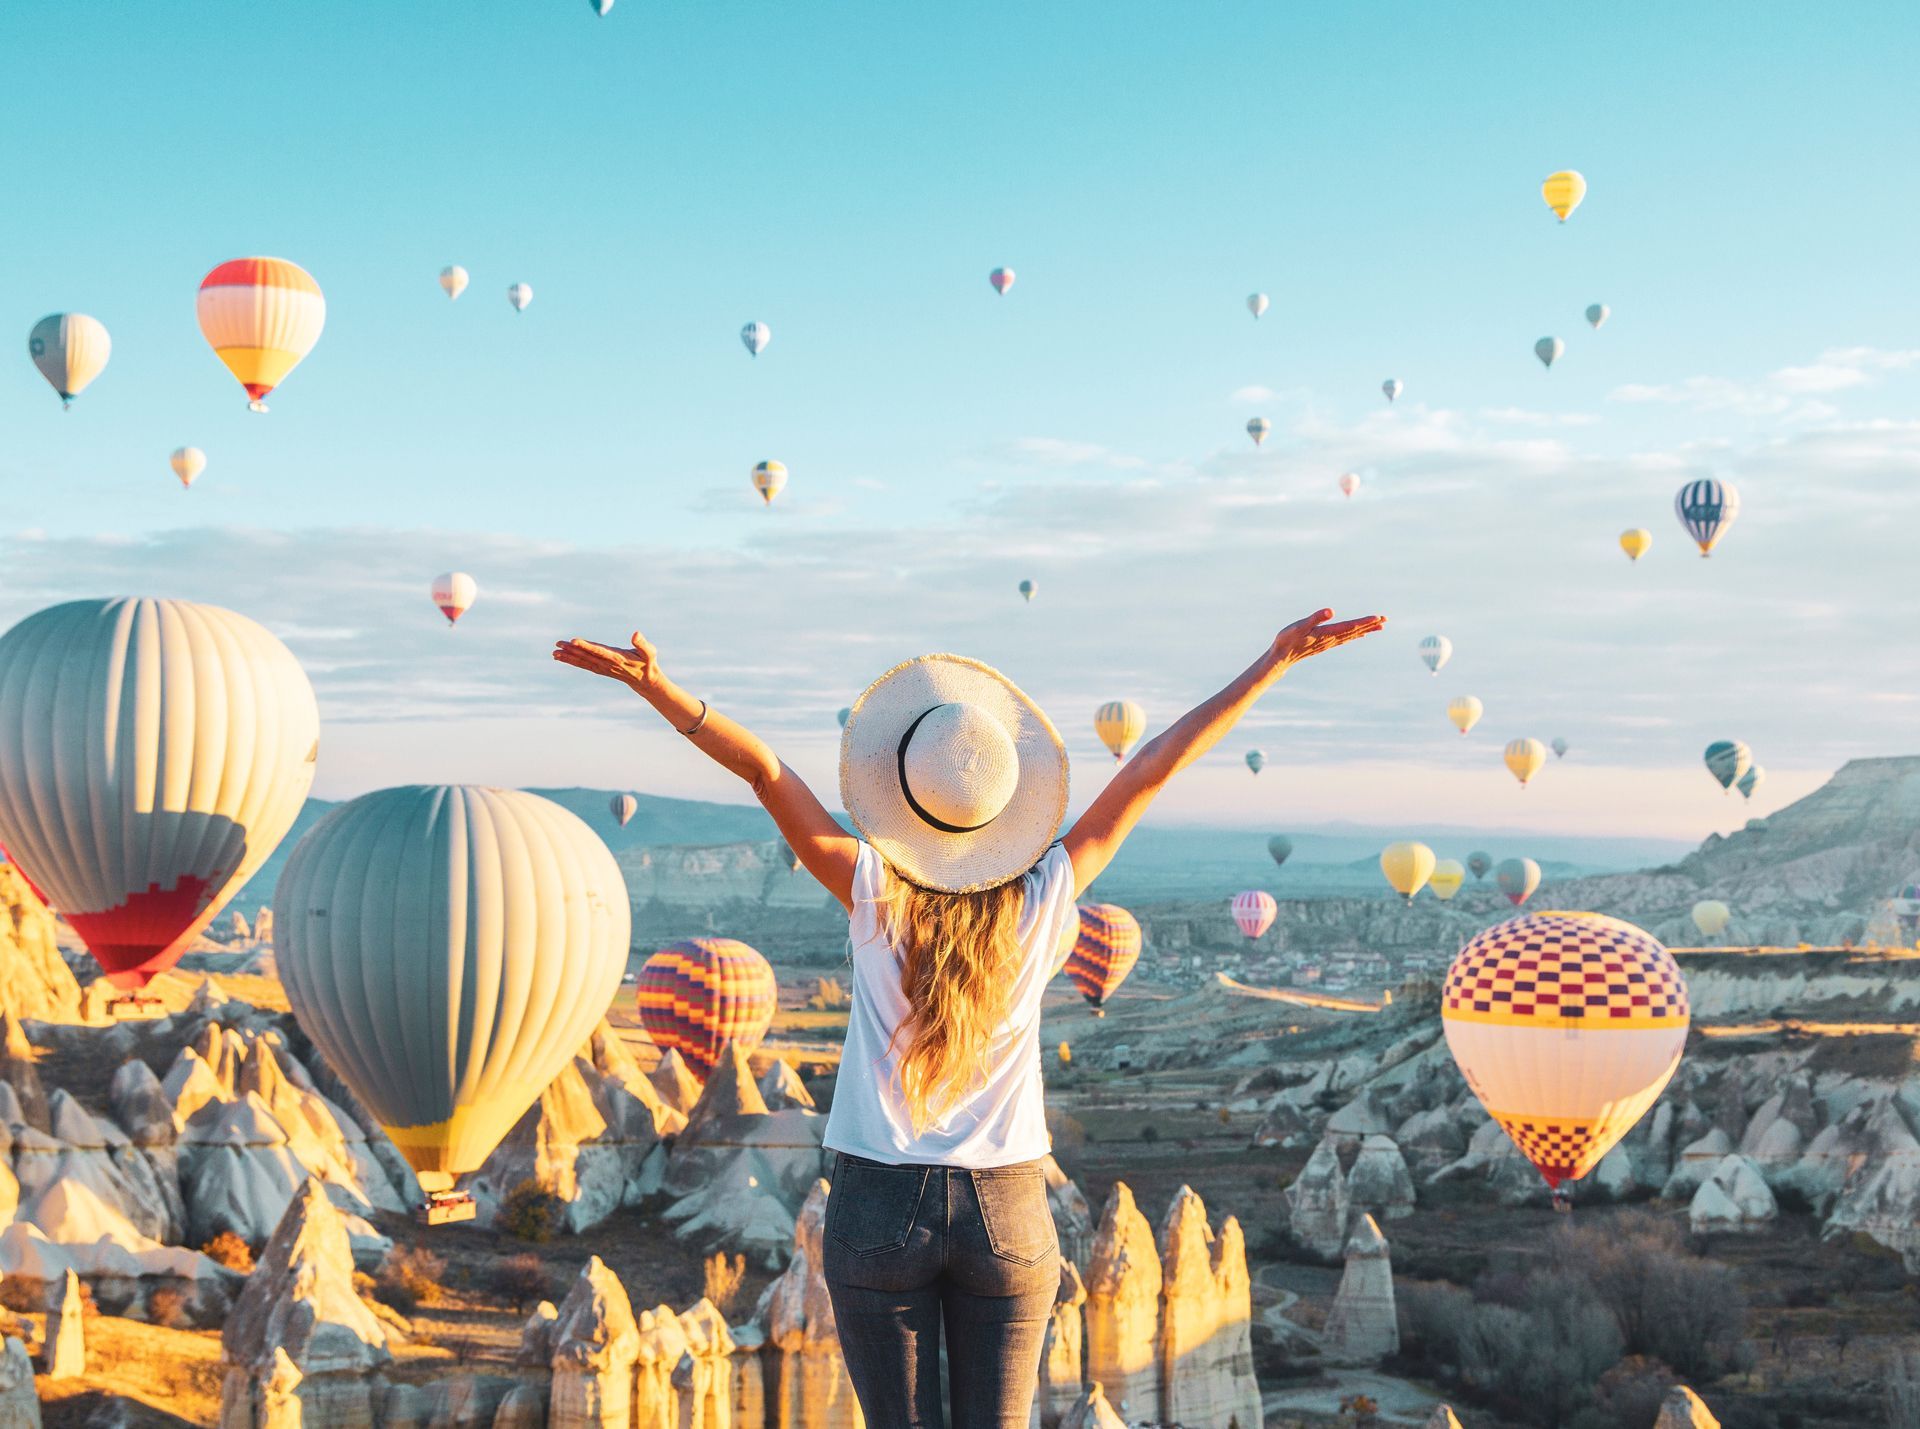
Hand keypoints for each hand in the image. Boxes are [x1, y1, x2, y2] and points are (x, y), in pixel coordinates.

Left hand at [552, 631, 661, 692]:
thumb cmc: (648, 663)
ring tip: (554, 653)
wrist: (646, 681)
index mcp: (617, 658)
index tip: (574, 642)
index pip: (599, 651)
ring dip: (568, 657)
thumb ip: (642, 643)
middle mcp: (607, 664)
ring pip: (583, 662)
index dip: (586, 646)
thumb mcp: (650, 652)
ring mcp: (603, 668)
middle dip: (571, 651)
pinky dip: (573, 662)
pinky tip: (563, 658)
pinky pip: (584, 665)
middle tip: (557, 645)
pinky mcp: (600, 669)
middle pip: (586, 657)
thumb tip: (636, 633)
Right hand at [1269, 608, 1385, 668]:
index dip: (1364, 622)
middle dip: (1370, 625)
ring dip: (1365, 630)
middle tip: (1385, 620)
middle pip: (1355, 631)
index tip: (1378, 618)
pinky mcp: (1325, 643)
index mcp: (1327, 633)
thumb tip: (1331, 611)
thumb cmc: (1288, 639)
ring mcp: (1329, 642)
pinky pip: (1344, 638)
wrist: (1281, 656)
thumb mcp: (1300, 625)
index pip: (1350, 626)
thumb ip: (1316, 618)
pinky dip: (1355, 635)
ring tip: (1379, 626)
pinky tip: (1359, 634)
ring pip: (1351, 635)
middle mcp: (1331, 639)